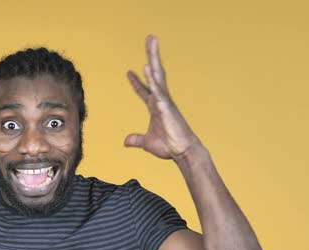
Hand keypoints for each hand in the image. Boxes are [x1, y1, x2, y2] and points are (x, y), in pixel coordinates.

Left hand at [124, 35, 200, 159]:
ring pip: (157, 75)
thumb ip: (136, 139)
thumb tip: (125, 141)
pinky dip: (152, 79)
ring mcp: (164, 101)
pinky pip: (158, 90)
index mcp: (155, 107)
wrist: (182, 152)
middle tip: (150, 39)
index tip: (128, 72)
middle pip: (153, 74)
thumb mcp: (147, 142)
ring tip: (151, 41)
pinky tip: (147, 68)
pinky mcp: (166, 107)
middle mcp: (160, 100)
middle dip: (151, 56)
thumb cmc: (169, 146)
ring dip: (153, 58)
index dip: (136, 82)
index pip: (143, 90)